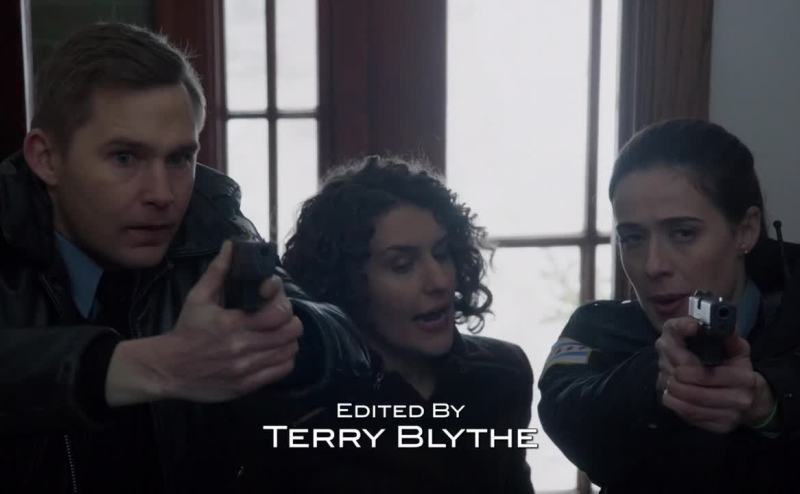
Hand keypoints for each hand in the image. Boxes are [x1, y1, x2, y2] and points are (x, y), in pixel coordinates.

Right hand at [106, 240, 302, 405]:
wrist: (167, 369)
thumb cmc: (186, 330)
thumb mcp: (197, 297)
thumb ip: (218, 271)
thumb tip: (231, 245)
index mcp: (232, 324)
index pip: (278, 312)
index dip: (283, 300)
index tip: (274, 295)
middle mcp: (243, 348)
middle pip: (290, 332)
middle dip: (290, 319)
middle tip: (280, 316)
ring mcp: (247, 369)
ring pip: (289, 351)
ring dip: (288, 339)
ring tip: (278, 332)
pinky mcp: (247, 385)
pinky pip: (281, 370)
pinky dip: (284, 358)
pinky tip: (274, 351)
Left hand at [657, 318, 775, 432]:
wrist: (751, 398)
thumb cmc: (735, 367)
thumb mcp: (734, 347)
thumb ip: (718, 335)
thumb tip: (697, 325)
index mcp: (744, 377)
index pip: (704, 373)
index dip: (683, 361)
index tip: (675, 352)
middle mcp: (739, 399)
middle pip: (691, 390)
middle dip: (674, 376)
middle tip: (667, 368)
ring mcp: (730, 416)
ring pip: (688, 405)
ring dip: (672, 392)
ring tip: (667, 381)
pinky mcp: (719, 427)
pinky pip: (690, 417)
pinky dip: (676, 405)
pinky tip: (672, 395)